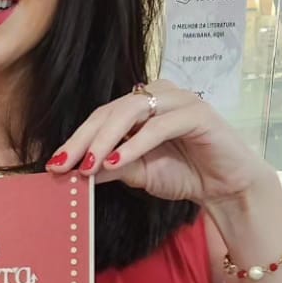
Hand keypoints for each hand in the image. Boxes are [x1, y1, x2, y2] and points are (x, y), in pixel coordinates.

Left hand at [48, 79, 271, 206]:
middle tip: (62, 165)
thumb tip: (74, 171)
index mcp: (141, 105)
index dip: (76, 140)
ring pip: (131, 113)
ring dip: (105, 140)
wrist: (226, 186)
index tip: (54, 164)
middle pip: (110, 112)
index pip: (100, 118)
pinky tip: (118, 161)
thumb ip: (110, 167)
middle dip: (83, 140)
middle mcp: (158, 96)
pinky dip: (136, 144)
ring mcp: (179, 100)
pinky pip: (160, 125)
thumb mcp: (138, 173)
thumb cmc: (184, 173)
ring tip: (87, 165)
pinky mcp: (198, 113)